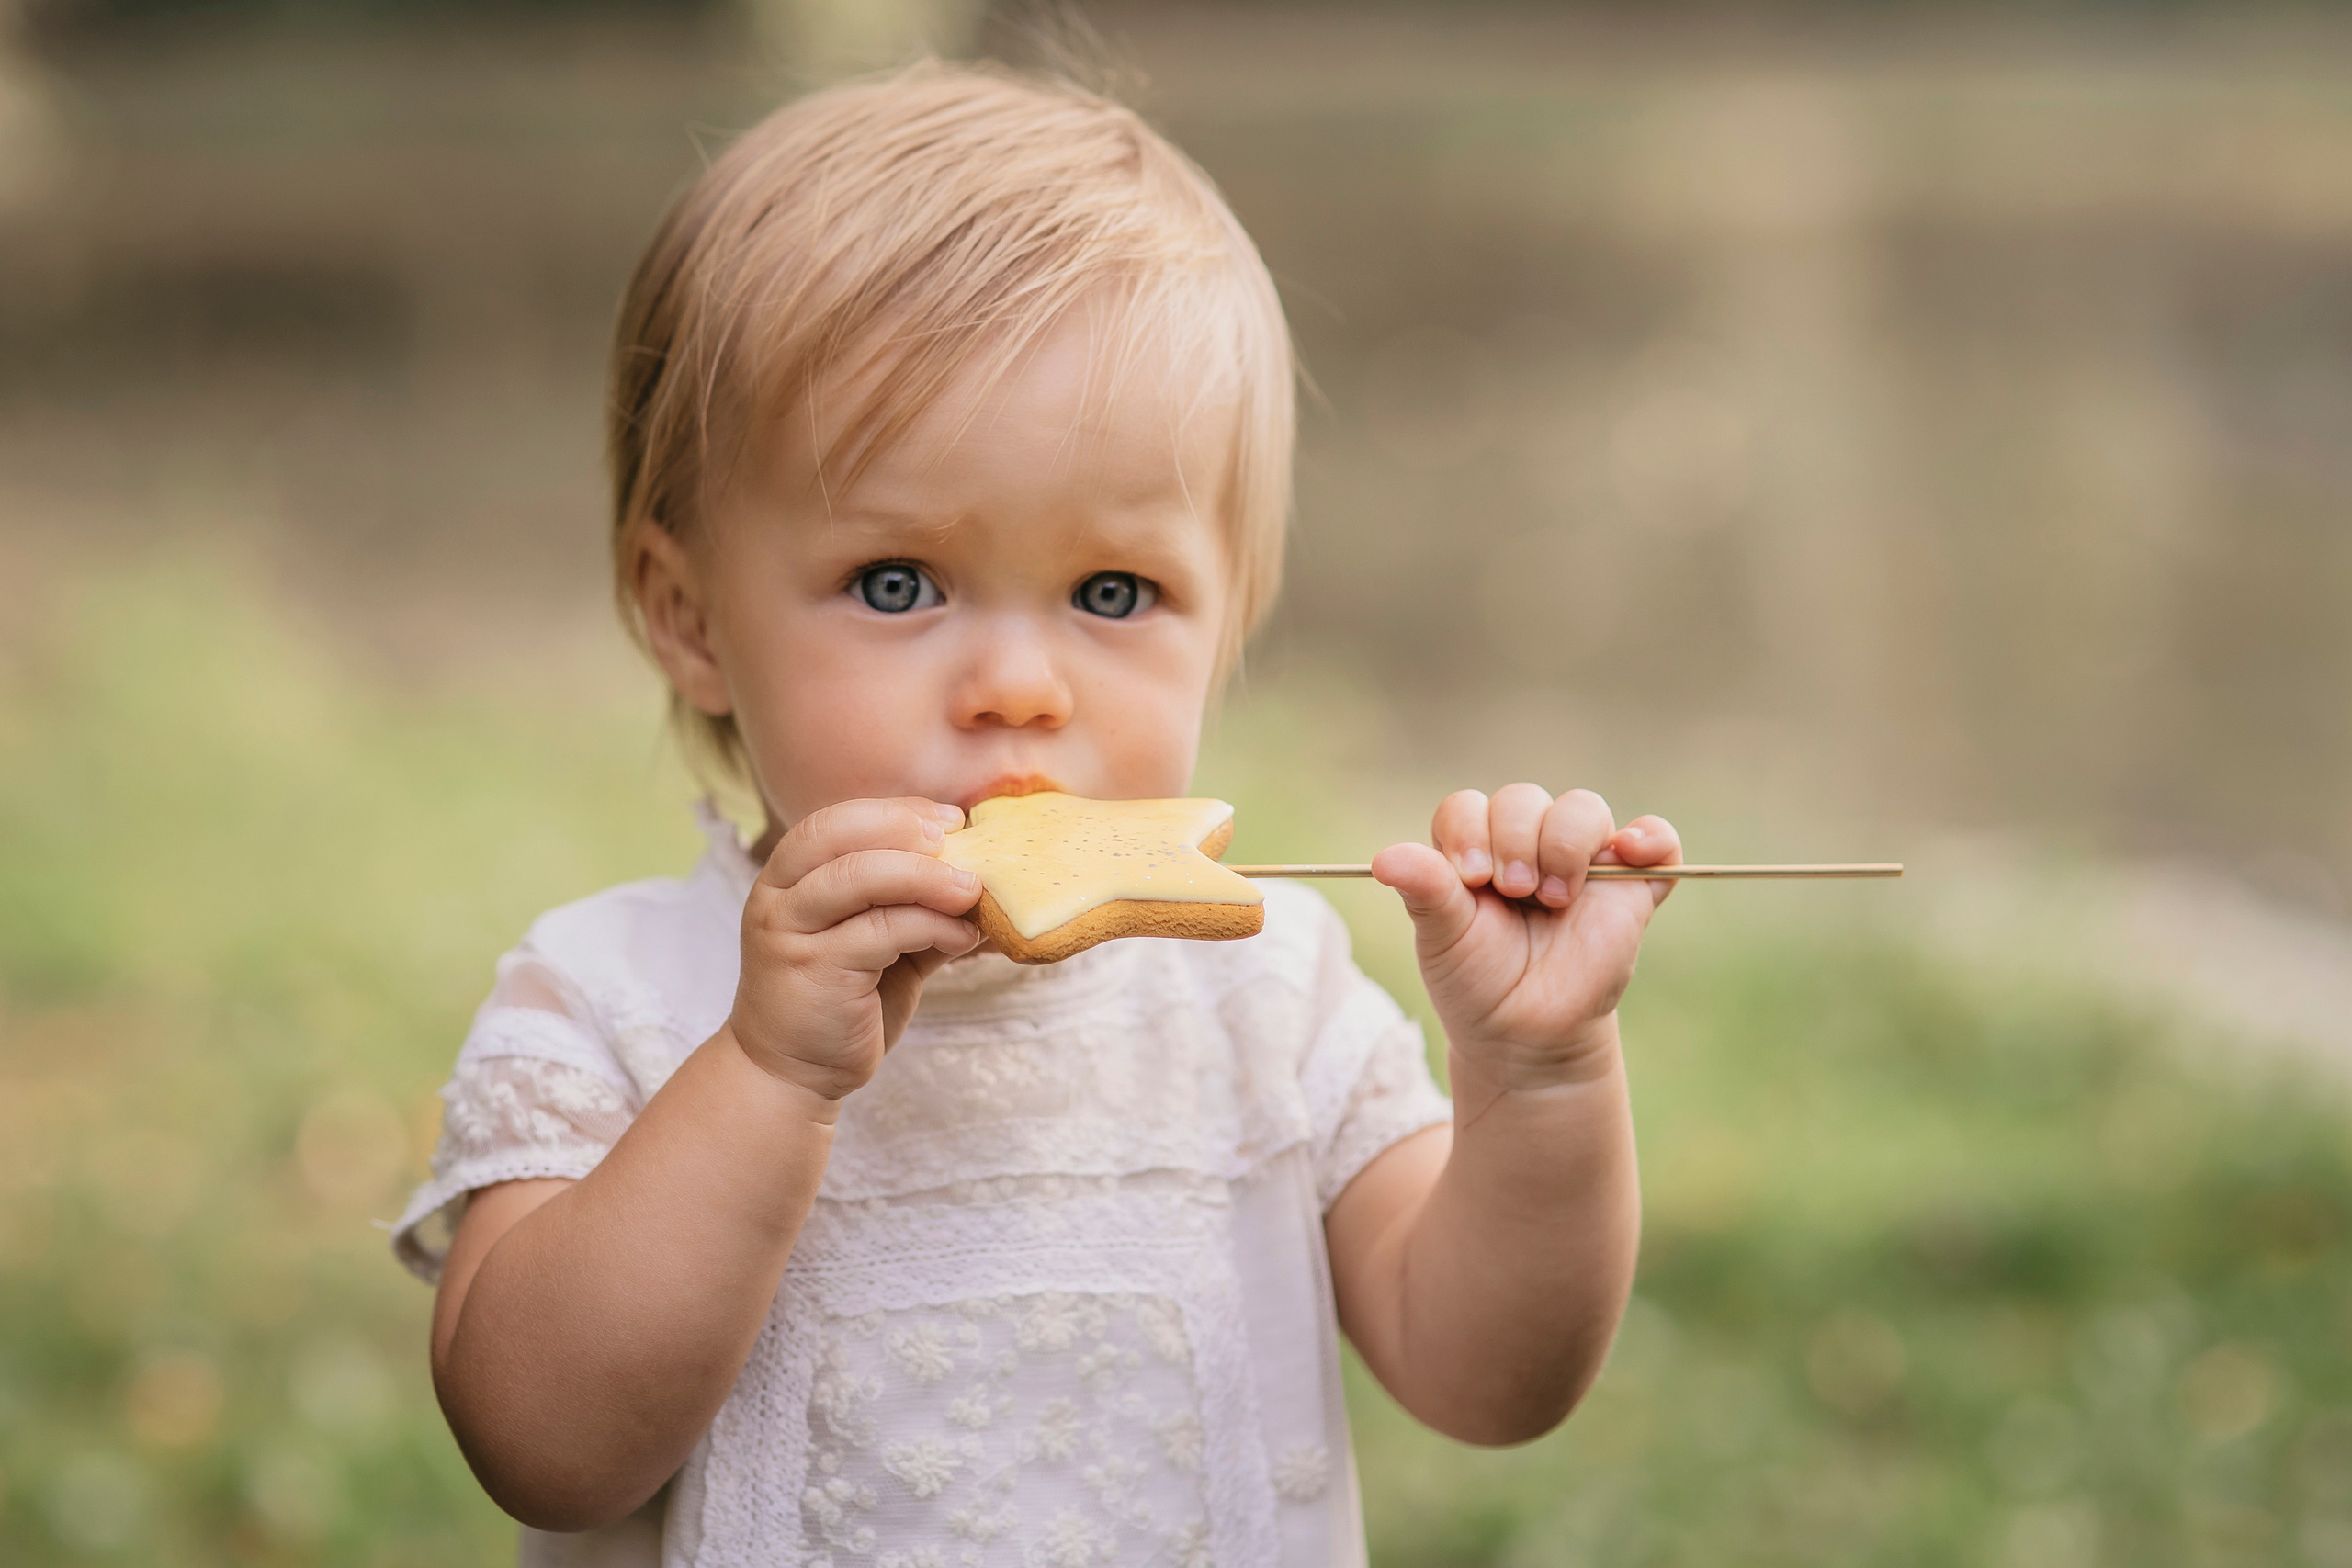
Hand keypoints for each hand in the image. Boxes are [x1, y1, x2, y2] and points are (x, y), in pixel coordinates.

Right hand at [728, 798, 983, 1103]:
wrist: (790, 1076)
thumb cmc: (838, 1004)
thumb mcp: (878, 946)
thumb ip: (915, 910)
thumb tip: (984, 880)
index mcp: (787, 880)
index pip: (832, 823)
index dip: (893, 813)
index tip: (948, 819)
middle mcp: (778, 899)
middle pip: (837, 836)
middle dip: (903, 830)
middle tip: (959, 841)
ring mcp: (791, 934)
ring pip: (859, 879)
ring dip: (926, 878)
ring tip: (972, 891)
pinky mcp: (814, 971)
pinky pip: (882, 931)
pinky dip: (932, 926)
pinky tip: (963, 937)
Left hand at [1372, 785, 1679, 1093]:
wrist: (1525, 1038)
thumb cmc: (1476, 982)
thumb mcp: (1443, 939)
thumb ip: (1425, 893)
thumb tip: (1383, 859)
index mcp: (1475, 849)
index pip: (1469, 807)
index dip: (1468, 831)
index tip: (1470, 878)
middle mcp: (1528, 846)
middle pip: (1524, 799)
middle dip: (1515, 838)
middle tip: (1514, 891)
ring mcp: (1582, 864)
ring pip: (1584, 809)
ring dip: (1566, 842)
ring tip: (1555, 897)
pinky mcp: (1631, 888)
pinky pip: (1656, 842)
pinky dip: (1651, 839)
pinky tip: (1631, 852)